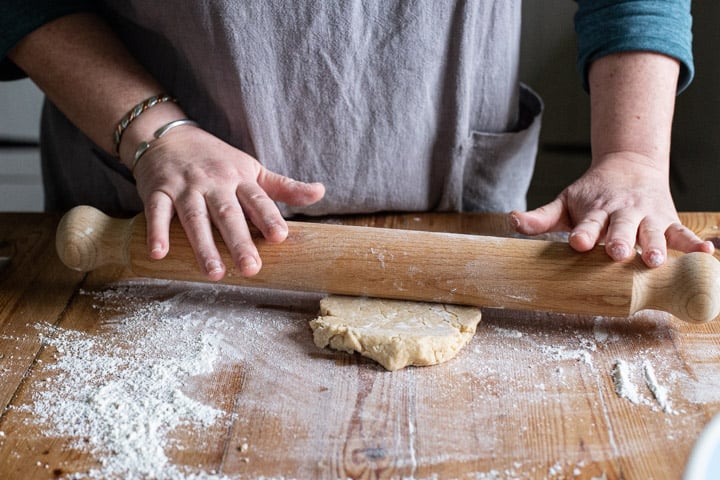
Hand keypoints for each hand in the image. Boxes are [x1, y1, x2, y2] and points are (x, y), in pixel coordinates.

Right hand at [132, 125, 324, 279]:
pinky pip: (156, 212)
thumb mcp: (252, 169)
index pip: (257, 200)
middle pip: (228, 214)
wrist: (167, 135)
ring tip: (214, 273)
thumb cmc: (217, 160)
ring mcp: (185, 187)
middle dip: (239, 242)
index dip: (269, 217)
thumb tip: (321, 192)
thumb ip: (284, 187)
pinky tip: (159, 254)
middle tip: (251, 269)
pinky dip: (156, 232)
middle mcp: (214, 183)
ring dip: (203, 246)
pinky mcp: (158, 190)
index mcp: (240, 179)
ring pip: (195, 218)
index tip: (280, 237)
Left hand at [511, 153, 713, 266]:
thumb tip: (511, 220)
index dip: (583, 233)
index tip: (578, 243)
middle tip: (617, 252)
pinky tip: (708, 254)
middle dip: (620, 240)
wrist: (629, 166)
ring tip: (656, 260)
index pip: (588, 223)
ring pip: (653, 232)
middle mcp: (623, 214)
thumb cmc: (592, 193)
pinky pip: (683, 233)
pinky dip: (696, 243)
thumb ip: (540, 216)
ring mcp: (647, 217)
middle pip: (622, 228)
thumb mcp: (565, 201)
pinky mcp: (668, 220)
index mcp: (596, 211)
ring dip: (655, 245)